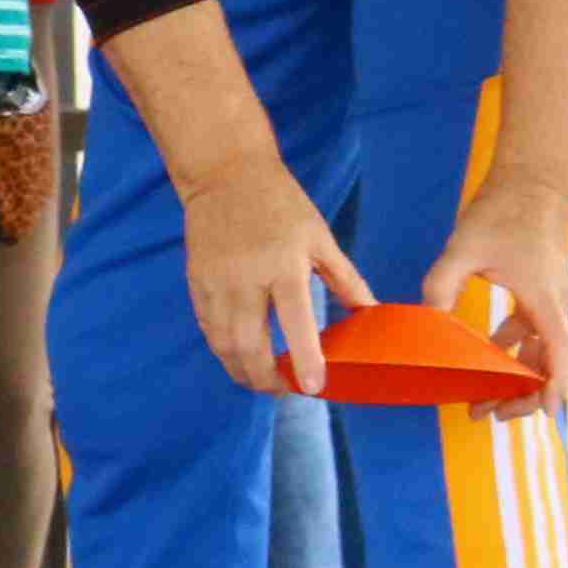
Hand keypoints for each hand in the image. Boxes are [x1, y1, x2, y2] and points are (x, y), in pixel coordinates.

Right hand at [180, 153, 373, 396]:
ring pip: (223, 344)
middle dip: (266, 378)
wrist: (224, 176)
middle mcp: (245, 280)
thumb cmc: (280, 204)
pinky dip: (224, 349)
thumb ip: (344, 279)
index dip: (304, 359)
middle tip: (286, 390)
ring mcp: (215, 284)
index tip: (314, 387)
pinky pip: (208, 329)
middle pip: (248, 345)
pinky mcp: (196, 283)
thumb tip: (371, 312)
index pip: (294, 322)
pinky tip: (240, 356)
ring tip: (263, 381)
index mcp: (283, 266)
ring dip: (242, 370)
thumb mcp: (320, 237)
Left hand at [421, 177, 567, 413]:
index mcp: (543, 298)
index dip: (555, 385)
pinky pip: (530, 331)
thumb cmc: (503, 211)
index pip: (559, 352)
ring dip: (516, 377)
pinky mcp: (538, 292)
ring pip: (540, 350)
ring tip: (484, 401)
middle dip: (525, 394)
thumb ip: (442, 282)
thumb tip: (426, 319)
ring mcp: (548, 299)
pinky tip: (486, 358)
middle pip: (550, 362)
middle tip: (490, 415)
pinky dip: (512, 350)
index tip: (546, 412)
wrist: (532, 182)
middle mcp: (553, 304)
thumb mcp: (463, 246)